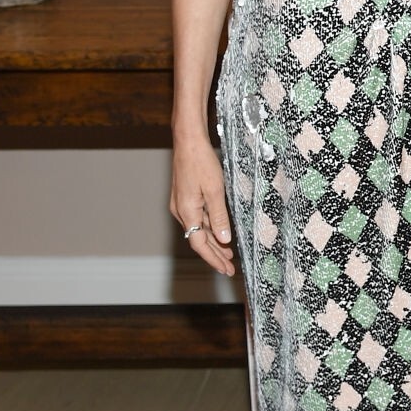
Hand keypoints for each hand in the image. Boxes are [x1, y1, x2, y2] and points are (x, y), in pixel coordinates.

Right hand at [171, 134, 235, 276]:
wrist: (188, 141)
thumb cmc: (201, 162)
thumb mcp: (215, 191)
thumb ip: (220, 217)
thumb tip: (224, 240)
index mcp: (187, 212)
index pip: (200, 244)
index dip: (213, 258)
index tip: (225, 269)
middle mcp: (180, 211)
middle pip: (198, 239)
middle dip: (214, 254)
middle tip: (229, 267)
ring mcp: (181, 204)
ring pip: (199, 229)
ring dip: (213, 242)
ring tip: (227, 253)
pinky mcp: (184, 197)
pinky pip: (198, 218)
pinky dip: (210, 228)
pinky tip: (219, 232)